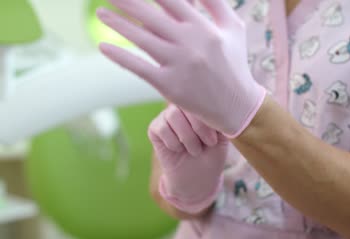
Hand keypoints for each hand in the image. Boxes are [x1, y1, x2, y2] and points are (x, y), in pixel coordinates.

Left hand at [97, 0, 265, 137]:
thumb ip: (215, 3)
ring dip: (117, 23)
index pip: (171, 0)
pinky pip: (139, 68)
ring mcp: (178, 65)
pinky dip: (120, 57)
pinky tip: (103, 46)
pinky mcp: (169, 86)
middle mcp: (190, 43)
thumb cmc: (233, 62)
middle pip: (150, 15)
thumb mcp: (233, 28)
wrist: (236, 104)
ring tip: (101, 12)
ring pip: (141, 38)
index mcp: (204, 27)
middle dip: (126, 1)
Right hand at [148, 105, 227, 213]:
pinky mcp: (155, 128)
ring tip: (195, 150)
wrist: (199, 178)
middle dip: (198, 127)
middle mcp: (182, 107)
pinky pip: (161, 128)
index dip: (207, 118)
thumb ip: (219, 119)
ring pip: (172, 115)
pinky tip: (179, 150)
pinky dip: (172, 142)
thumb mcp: (222, 137)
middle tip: (207, 144)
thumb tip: (216, 105)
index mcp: (199, 105)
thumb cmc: (212, 155)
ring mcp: (167, 116)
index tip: (214, 140)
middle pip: (185, 105)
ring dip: (186, 136)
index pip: (200, 98)